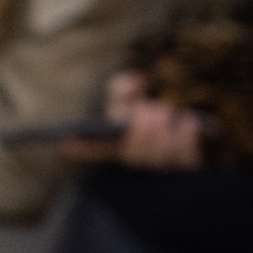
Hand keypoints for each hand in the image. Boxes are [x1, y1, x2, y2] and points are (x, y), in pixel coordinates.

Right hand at [55, 71, 202, 169]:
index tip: (64, 141)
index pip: (94, 149)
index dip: (80, 148)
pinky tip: (188, 121)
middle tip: (150, 109)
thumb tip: (135, 81)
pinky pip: (185, 159)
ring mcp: (158, 170)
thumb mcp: (129, 100)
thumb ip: (124, 88)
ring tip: (166, 112)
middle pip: (135, 153)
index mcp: (115, 145)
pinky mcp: (183, 172)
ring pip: (160, 157)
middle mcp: (134, 161)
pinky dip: (187, 138)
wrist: (177, 134)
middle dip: (143, 129)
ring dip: (164, 130)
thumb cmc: (143, 115)